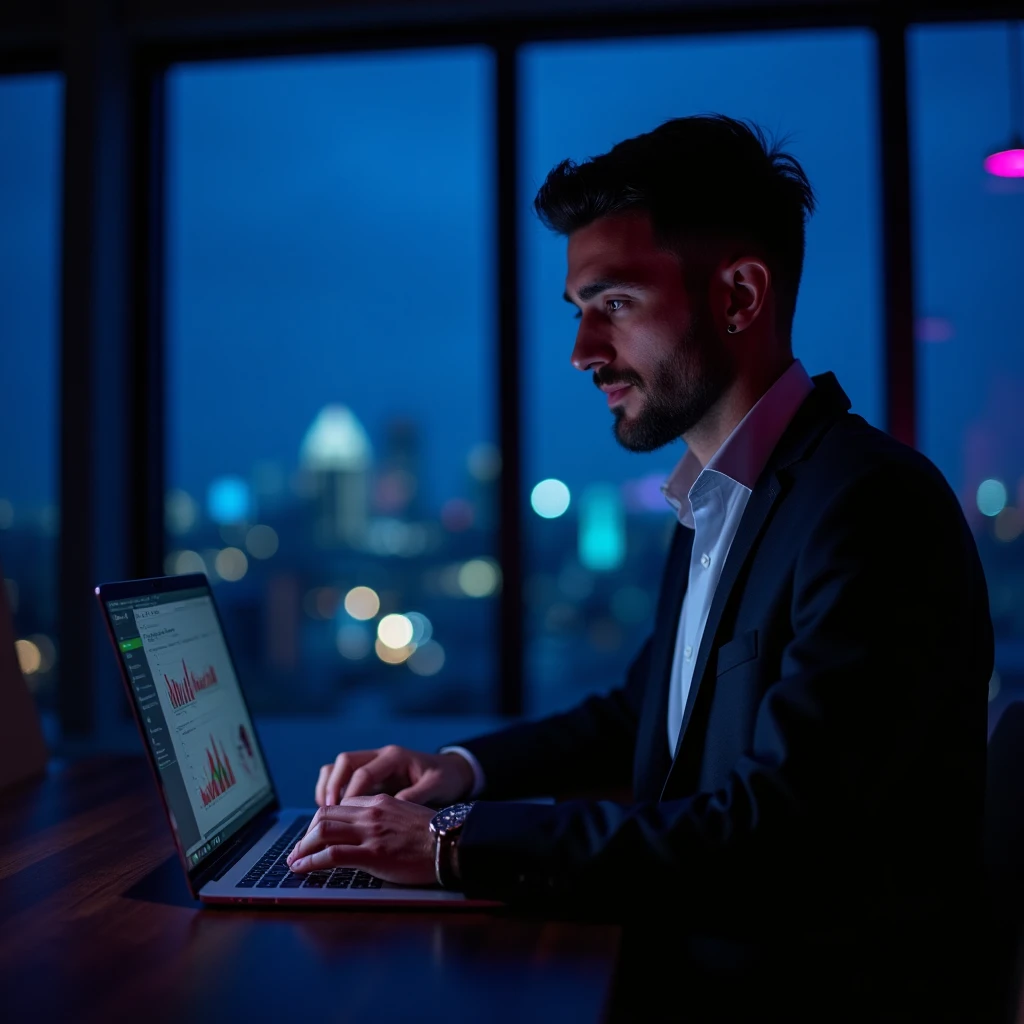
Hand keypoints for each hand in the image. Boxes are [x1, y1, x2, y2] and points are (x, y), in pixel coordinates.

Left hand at [286, 795, 435, 884]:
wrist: (453, 843)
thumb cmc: (435, 835)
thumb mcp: (408, 814)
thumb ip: (385, 817)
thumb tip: (370, 830)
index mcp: (380, 800)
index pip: (340, 804)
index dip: (322, 821)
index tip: (315, 835)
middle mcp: (371, 811)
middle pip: (324, 814)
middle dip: (305, 833)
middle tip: (298, 849)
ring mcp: (370, 831)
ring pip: (322, 831)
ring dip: (302, 847)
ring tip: (294, 860)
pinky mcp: (372, 853)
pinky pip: (332, 854)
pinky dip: (311, 861)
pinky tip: (302, 868)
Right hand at [315, 745, 473, 806]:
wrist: (451, 771)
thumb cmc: (444, 779)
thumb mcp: (435, 787)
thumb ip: (414, 796)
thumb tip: (391, 810)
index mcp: (395, 757)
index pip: (364, 772)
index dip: (351, 794)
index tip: (344, 815)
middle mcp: (380, 755)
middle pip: (344, 762)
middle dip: (333, 786)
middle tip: (328, 812)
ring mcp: (372, 762)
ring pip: (338, 766)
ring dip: (328, 787)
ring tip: (325, 812)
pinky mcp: (368, 774)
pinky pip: (342, 777)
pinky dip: (332, 790)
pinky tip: (333, 812)